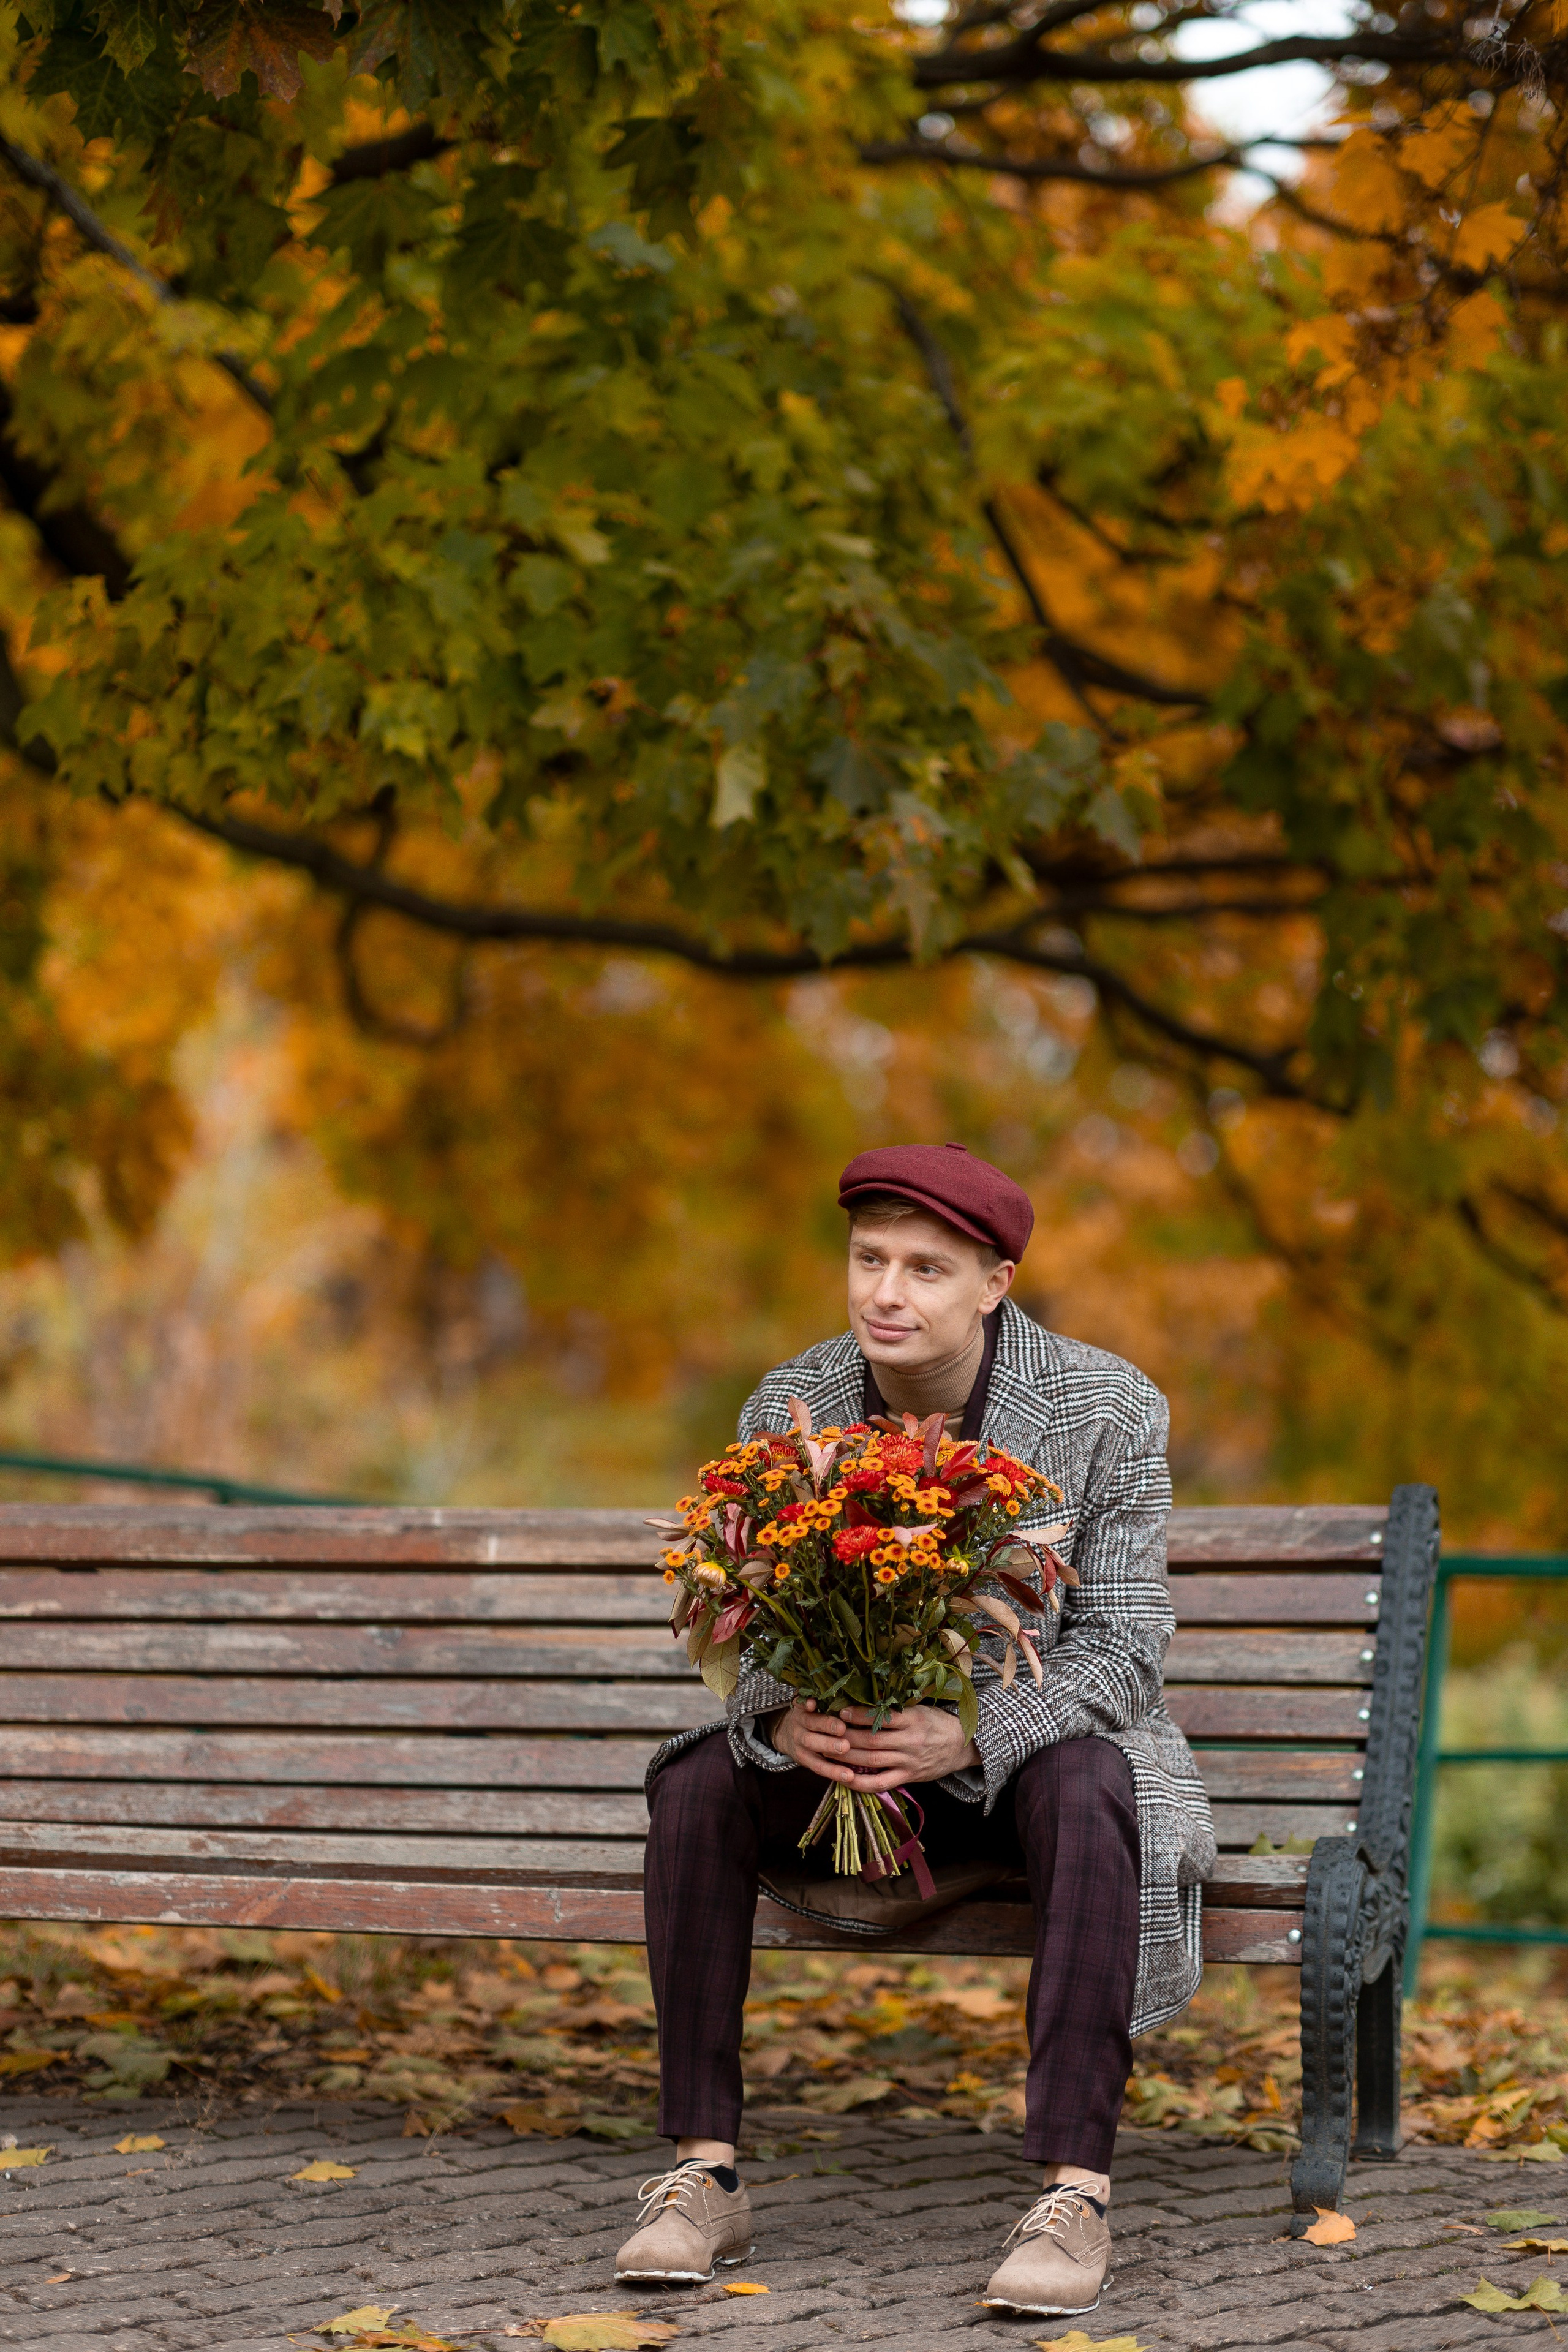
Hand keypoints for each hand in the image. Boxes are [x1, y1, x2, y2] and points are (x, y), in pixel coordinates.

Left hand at [768, 1699, 977, 1791]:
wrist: (962, 1745)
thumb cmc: (936, 1722)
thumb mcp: (919, 1708)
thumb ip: (895, 1707)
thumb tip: (865, 1697)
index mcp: (912, 1719)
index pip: (881, 1717)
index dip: (858, 1715)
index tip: (840, 1711)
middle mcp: (909, 1741)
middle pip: (870, 1741)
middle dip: (844, 1737)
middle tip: (824, 1732)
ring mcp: (908, 1761)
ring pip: (871, 1761)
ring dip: (845, 1757)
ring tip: (826, 1751)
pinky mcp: (908, 1777)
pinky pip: (881, 1783)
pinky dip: (860, 1783)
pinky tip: (843, 1778)